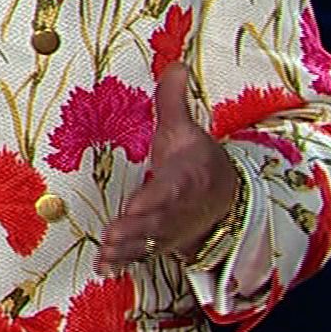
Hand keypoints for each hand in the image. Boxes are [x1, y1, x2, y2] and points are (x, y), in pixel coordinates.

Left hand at [98, 63, 239, 271]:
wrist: (226, 199)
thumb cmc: (196, 162)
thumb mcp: (186, 130)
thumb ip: (173, 101)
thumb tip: (175, 63)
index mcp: (185, 178)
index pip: (170, 189)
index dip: (153, 200)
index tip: (134, 206)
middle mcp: (178, 209)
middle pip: (157, 221)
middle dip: (135, 230)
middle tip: (111, 235)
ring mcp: (171, 230)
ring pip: (148, 242)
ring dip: (127, 250)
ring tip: (104, 254)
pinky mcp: (161, 244)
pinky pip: (144, 255)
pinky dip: (125, 262)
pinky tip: (104, 268)